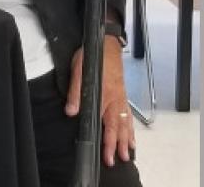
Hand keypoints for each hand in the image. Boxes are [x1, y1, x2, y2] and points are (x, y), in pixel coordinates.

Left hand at [64, 35, 134, 166]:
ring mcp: (121, 97)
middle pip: (117, 126)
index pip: (104, 122)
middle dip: (117, 144)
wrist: (108, 44)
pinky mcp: (123, 95)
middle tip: (117, 159)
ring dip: (126, 139)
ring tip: (127, 153)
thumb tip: (71, 111)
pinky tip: (131, 136)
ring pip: (125, 122)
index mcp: (104, 94)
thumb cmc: (94, 55)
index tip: (106, 153)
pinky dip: (131, 127)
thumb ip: (75, 92)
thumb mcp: (79, 70)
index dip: (105, 139)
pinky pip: (129, 114)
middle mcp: (115, 98)